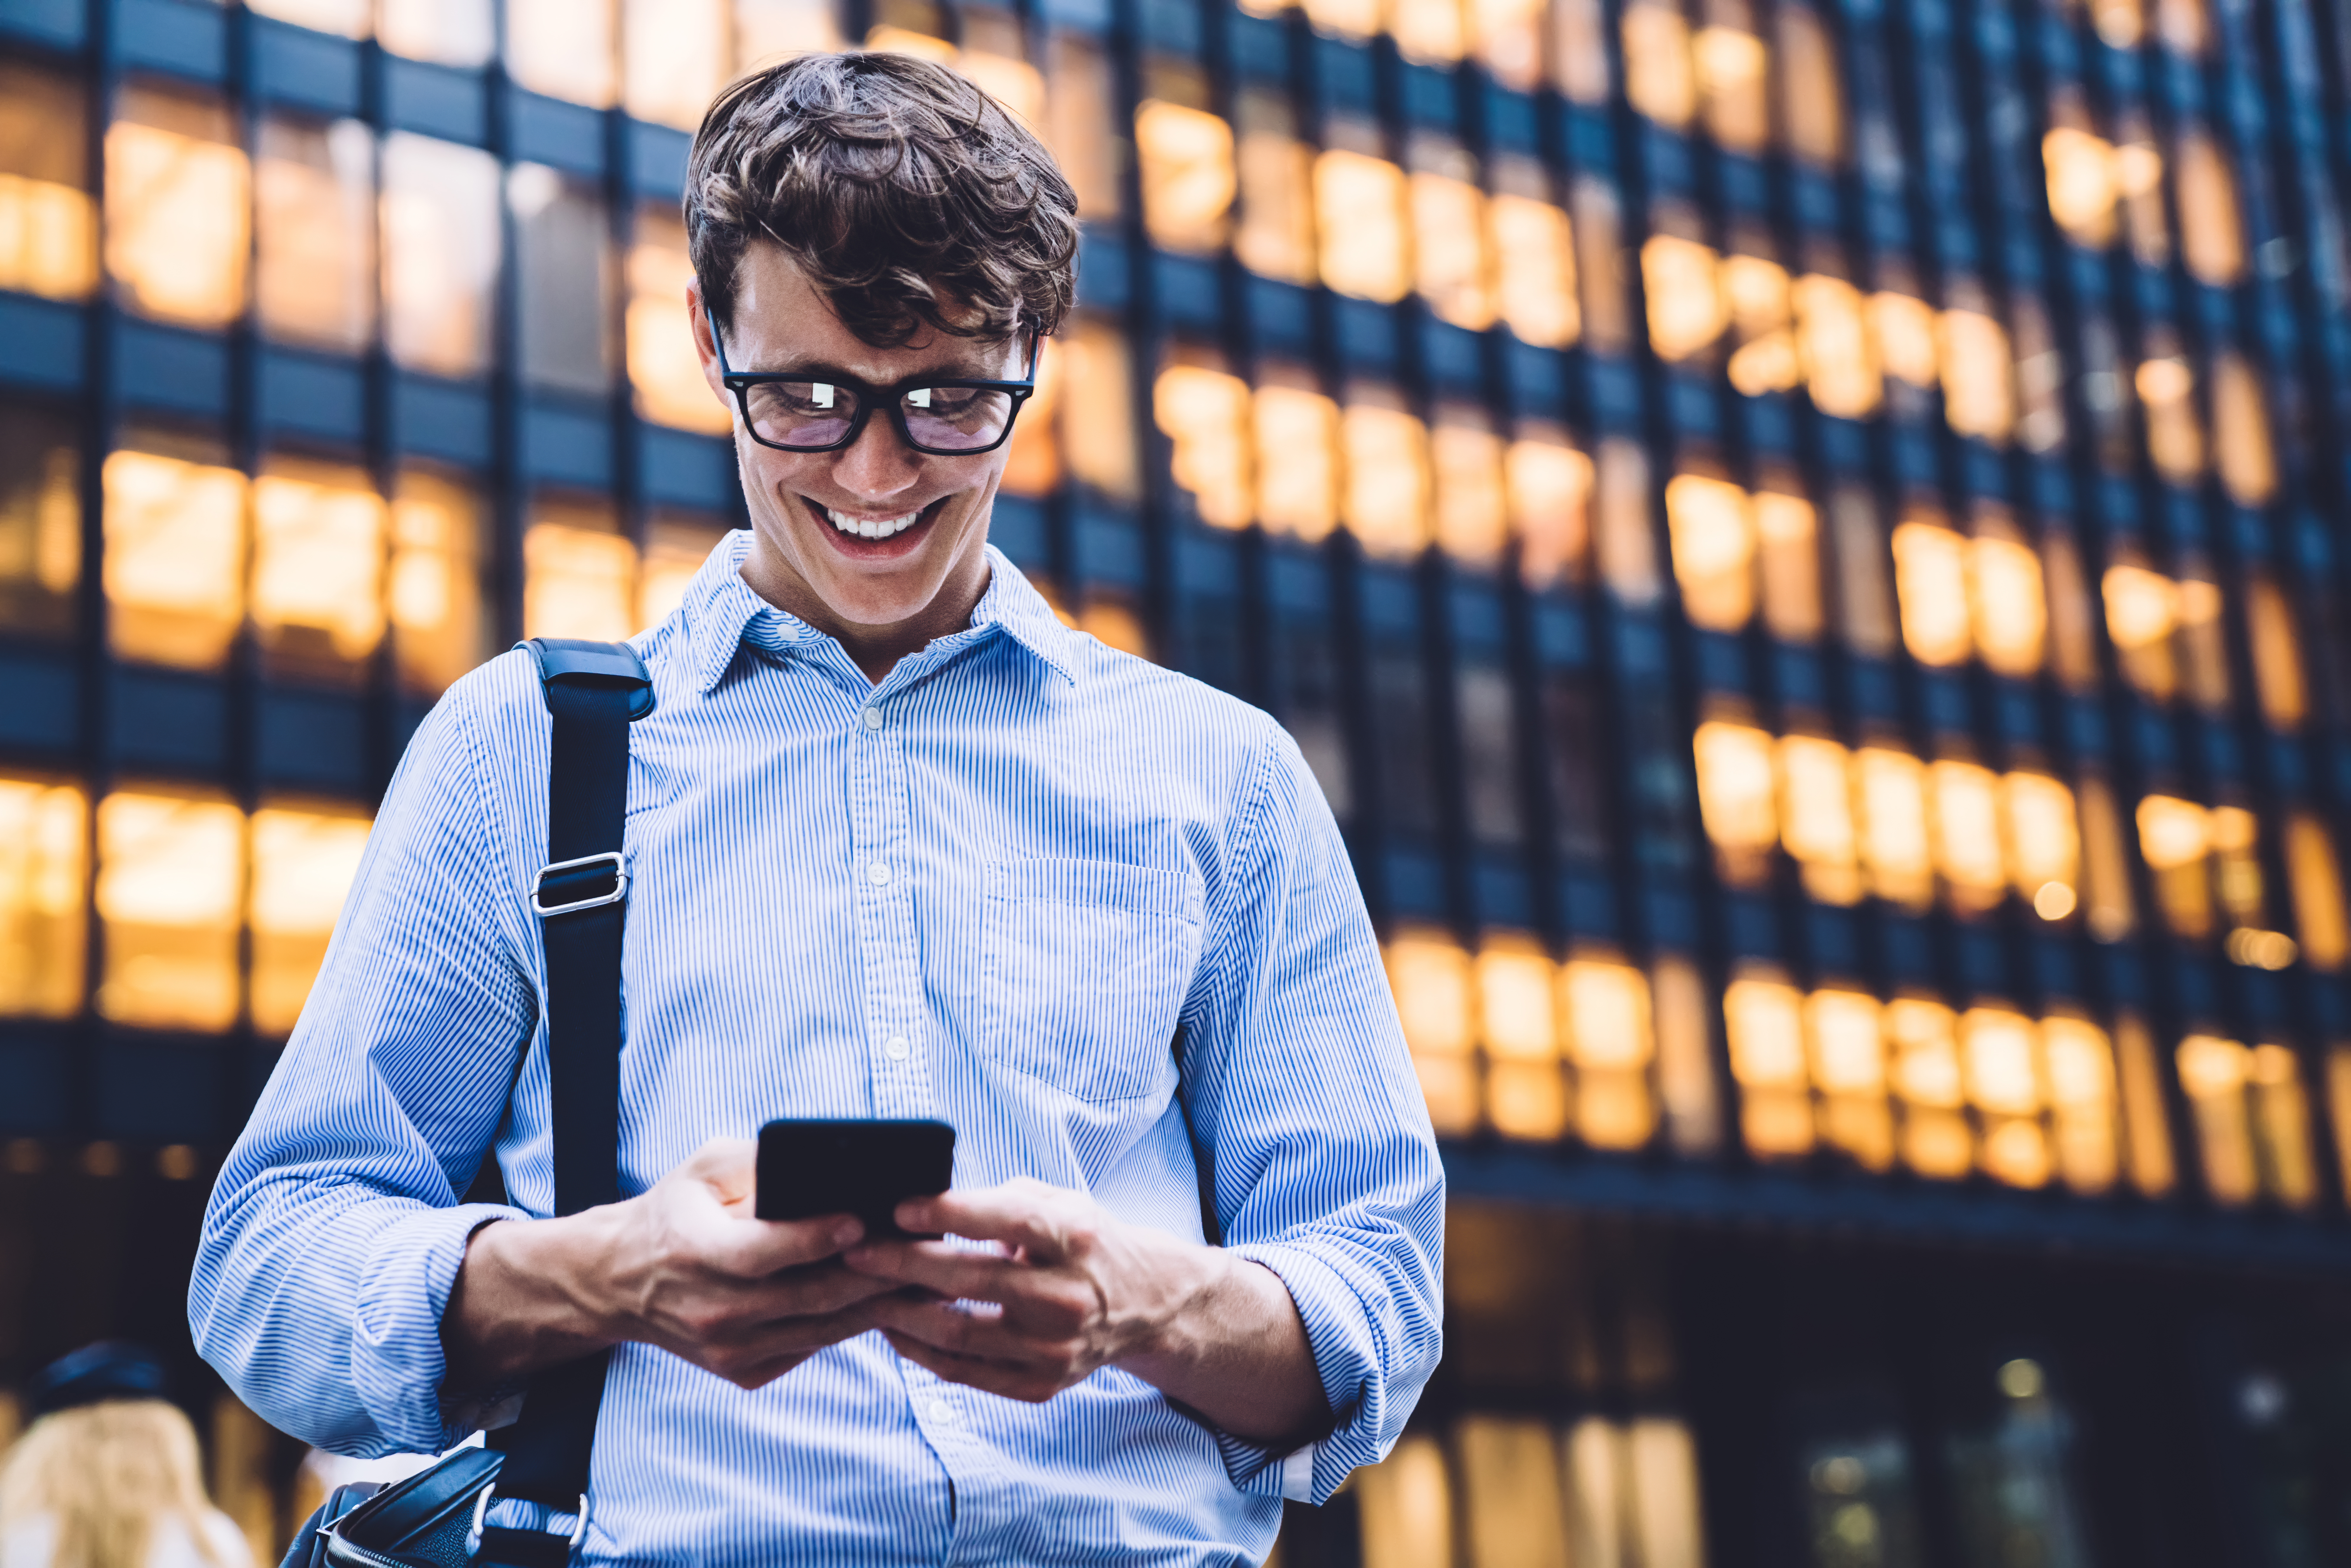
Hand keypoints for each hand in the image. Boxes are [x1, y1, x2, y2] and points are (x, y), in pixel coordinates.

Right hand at [444, 1138, 903, 1391]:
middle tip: (922, 1250)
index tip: (862, 1220)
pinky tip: (887, 1299)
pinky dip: (850, 1323)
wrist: (620, 1281)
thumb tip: (825, 1171)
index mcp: (695, 1253)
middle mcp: (712, 1310)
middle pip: (807, 1296)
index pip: (765, 1252)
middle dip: (871, 1273)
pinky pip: (811, 1345)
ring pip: (820, 1327)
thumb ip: (759, 1165)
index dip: (816, 1238)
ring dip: (875, 1303)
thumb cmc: (675, 1211)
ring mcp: (729, 1348)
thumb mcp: (706, 1169)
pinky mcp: (744, 1370)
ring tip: (925, 1276)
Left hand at [842, 1177, 1324, 1442]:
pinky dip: (921, 1351)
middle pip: (968, 1280)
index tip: (895, 1207)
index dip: (944, 1213)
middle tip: (855, 1249)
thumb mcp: (1058, 1203)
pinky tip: (894, 1328)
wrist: (1147, 1303)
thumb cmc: (1086, 1239)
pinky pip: (964, 1372)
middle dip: (902, 1263)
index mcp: (1075, 1237)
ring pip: (956, 1333)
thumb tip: (921, 1201)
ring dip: (900, 1311)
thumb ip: (998, 1203)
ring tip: (863, 1290)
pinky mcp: (1043, 1384)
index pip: (1001, 1220)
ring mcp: (1055, 1348)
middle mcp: (1068, 1295)